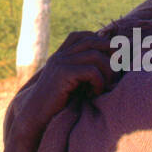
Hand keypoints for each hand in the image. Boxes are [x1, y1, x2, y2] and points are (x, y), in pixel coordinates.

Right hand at [1, 31, 112, 151]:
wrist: (36, 115)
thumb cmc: (57, 104)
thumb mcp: (72, 83)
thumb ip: (83, 71)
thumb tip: (111, 62)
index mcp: (62, 55)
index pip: (85, 36)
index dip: (102, 43)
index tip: (111, 60)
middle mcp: (61, 55)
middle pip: (94, 41)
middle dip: (110, 55)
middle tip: (115, 73)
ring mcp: (61, 62)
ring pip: (96, 56)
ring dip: (107, 72)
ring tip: (105, 87)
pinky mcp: (63, 73)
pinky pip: (91, 71)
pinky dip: (99, 82)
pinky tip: (93, 94)